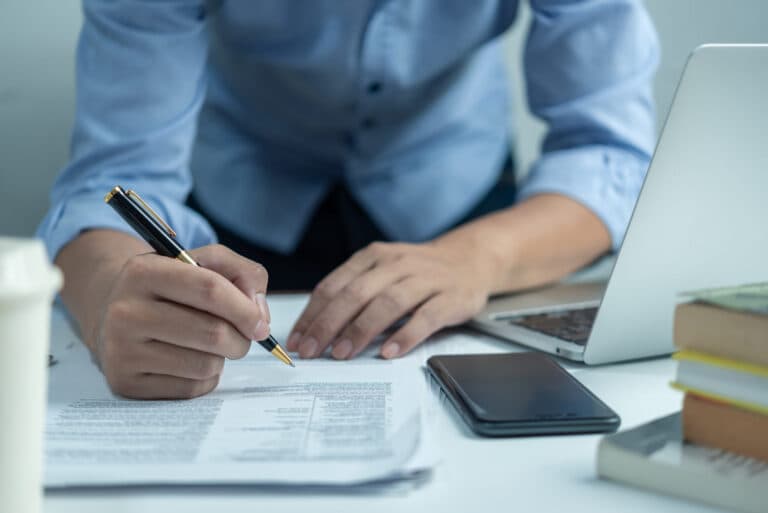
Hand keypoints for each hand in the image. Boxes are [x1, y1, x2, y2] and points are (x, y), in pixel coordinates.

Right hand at [93, 244, 270, 398]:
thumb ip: (243, 275)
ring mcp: (121, 350)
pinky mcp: (126, 383)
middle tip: (243, 338)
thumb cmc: (174, 288)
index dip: (245, 309)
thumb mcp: (204, 262)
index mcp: (144, 271)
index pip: (210, 289)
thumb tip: (259, 316)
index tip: (261, 324)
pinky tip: (191, 361)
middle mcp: (126, 311)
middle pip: (212, 332)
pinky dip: (205, 378)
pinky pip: (191, 388)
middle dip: (241, 339)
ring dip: (222, 358)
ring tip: (210, 345)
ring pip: (205, 365)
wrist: (119, 314)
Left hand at [286, 240, 495, 359]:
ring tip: (342, 353)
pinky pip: (426, 317)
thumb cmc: (417, 272)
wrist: (469, 259)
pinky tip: (389, 352)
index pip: (335, 285)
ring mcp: (425, 279)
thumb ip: (354, 292)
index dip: (313, 314)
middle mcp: (397, 264)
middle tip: (312, 350)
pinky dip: (406, 335)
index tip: (298, 340)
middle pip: (356, 294)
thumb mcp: (382, 271)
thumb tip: (315, 328)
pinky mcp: (451, 297)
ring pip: (388, 303)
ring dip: (361, 330)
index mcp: (374, 257)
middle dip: (329, 324)